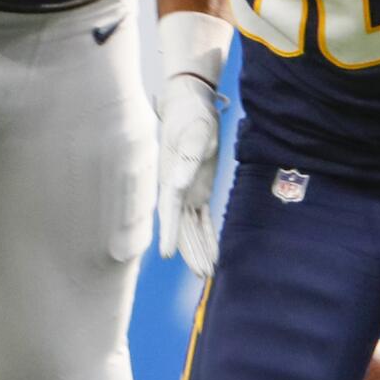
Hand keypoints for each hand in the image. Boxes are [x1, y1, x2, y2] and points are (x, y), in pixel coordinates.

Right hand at [157, 71, 221, 277]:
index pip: (168, 211)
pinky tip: (213, 254)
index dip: (168, 233)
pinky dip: (208, 237)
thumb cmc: (192, 117)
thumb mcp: (196, 134)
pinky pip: (202, 220)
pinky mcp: (199, 191)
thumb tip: (176, 184)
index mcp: (170, 178)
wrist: (192, 106)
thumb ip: (188, 158)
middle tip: (201, 273)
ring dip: (199, 249)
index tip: (166, 255)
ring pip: (191, 228)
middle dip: (190, 251)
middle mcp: (175, 190)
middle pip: (180, 227)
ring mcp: (186, 193)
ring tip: (208, 272)